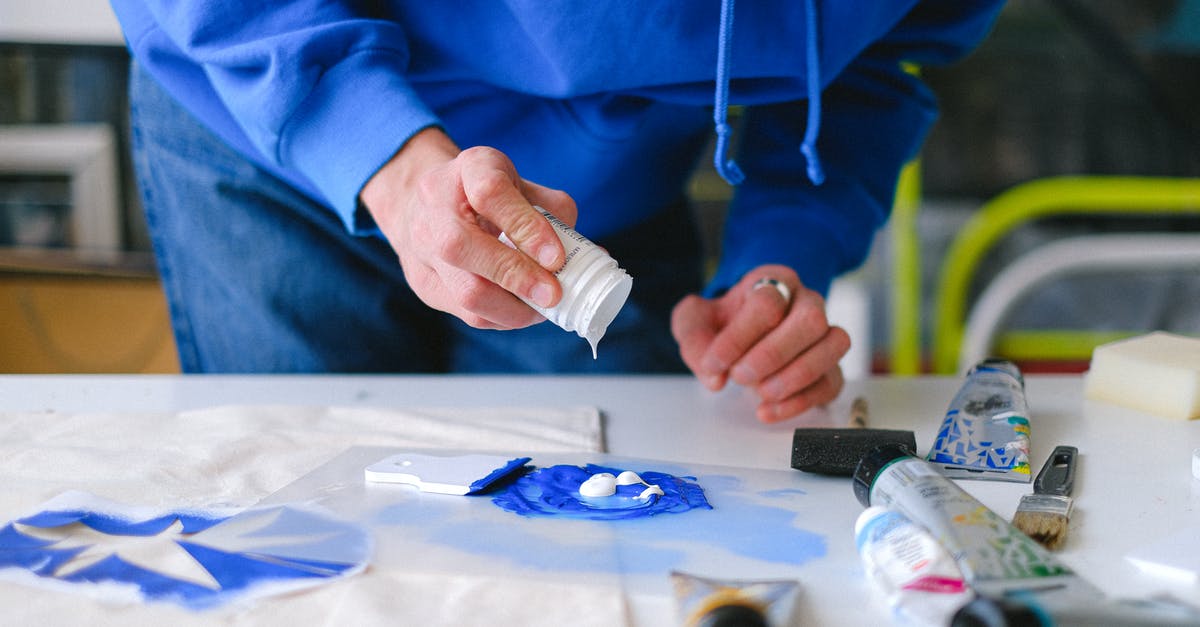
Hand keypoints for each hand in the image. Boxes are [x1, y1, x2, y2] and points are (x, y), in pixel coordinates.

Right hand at [359, 128, 577, 328]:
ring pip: (464, 290)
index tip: (556, 257)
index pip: (490, 192)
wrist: (432, 205)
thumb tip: (586, 258)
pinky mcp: (424, 283)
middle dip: (515, 276)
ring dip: (513, 308)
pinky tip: (522, 309)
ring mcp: (422, 246)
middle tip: (553, 294)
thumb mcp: (524, 187)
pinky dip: (503, 317)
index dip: (526, 227)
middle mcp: (435, 204)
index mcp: (469, 168)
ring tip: (543, 307)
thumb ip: (554, 214)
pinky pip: (467, 313)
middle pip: (461, 245)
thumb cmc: (491, 196)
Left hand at [671, 264, 850, 421]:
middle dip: (773, 354)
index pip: (768, 302)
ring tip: (760, 393)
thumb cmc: (719, 323)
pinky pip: (832, 381)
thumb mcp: (694, 321)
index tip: (713, 363)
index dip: (739, 337)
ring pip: (835, 345)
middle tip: (740, 376)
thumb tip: (715, 376)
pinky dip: (801, 402)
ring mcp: (824, 333)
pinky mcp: (829, 366)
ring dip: (796, 376)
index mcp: (773, 280)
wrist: (736, 338)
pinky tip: (767, 411)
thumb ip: (695, 339)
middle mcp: (806, 301)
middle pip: (811, 319)